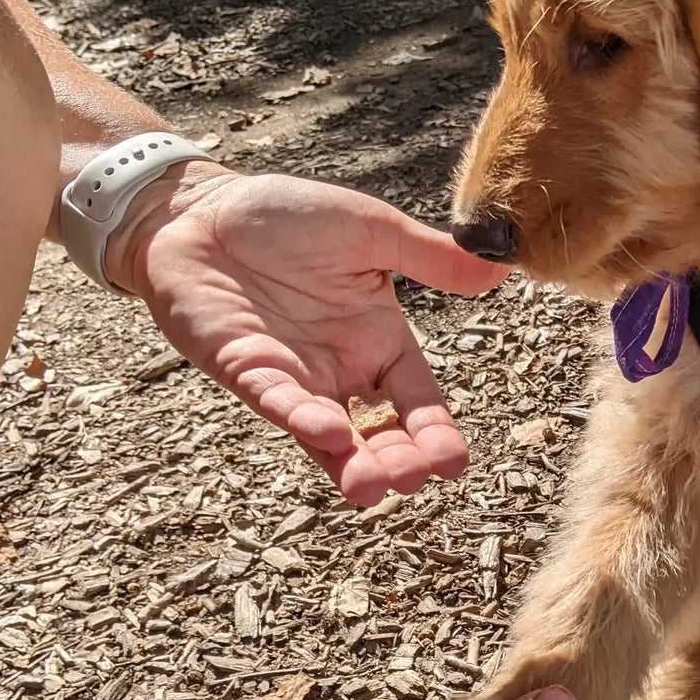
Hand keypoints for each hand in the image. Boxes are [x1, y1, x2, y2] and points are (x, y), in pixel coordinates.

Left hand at [106, 166, 506, 505]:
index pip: (418, 402)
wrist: (200, 211)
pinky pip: (277, 403)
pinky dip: (302, 419)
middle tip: (411, 479)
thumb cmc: (283, 217)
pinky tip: (327, 433)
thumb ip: (428, 256)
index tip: (453, 464)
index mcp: (379, 343)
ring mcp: (292, 380)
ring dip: (350, 466)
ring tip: (370, 488)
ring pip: (328, 440)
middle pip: (378, 436)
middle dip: (397, 463)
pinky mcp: (245, 372)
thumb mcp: (370, 230)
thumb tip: (498, 268)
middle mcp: (339, 373)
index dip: (435, 435)